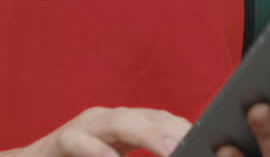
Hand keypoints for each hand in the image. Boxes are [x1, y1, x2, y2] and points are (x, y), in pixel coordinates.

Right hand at [0, 106, 191, 156]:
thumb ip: (137, 154)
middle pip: (148, 116)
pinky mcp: (59, 141)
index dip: (186, 129)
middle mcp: (106, 119)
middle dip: (175, 129)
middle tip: (199, 144)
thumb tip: (176, 154)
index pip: (163, 119)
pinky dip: (97, 151)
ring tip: (170, 151)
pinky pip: (79, 142)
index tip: (210, 141)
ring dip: (147, 135)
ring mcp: (82, 126)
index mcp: (124, 124)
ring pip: (119, 122)